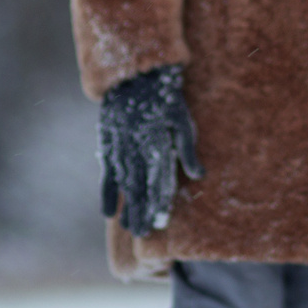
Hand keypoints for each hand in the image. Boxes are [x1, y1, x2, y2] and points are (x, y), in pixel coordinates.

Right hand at [99, 64, 202, 235]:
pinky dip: (108, 193)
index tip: (161, 221)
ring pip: (124, 183)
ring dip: (127, 206)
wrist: (134, 73)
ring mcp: (120, 146)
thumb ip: (188, 149)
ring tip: (130, 228)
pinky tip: (108, 212)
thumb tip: (199, 175)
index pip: (159, 178)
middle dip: (142, 211)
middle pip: (140, 186)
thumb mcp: (182, 119)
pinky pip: (108, 173)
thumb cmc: (165, 98)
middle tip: (144, 234)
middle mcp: (136, 147)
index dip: (160, 201)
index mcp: (156, 141)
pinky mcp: (108, 143)